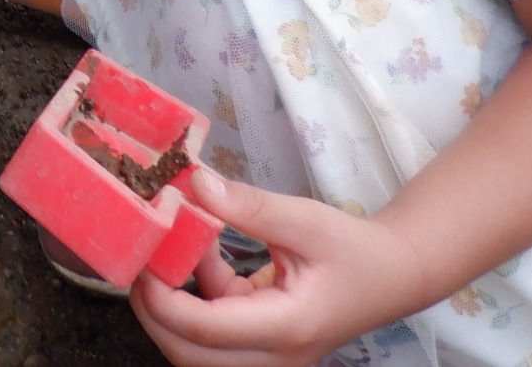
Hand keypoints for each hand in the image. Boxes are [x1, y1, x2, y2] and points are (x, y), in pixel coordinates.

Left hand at [130, 169, 425, 366]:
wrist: (392, 275)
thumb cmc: (354, 249)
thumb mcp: (304, 219)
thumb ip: (249, 206)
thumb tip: (195, 182)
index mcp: (285, 327)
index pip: (203, 329)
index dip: (160, 296)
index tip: (142, 254)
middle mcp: (274, 356)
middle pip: (188, 353)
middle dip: (153, 309)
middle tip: (139, 257)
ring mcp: (267, 357)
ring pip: (195, 350)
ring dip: (172, 303)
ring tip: (168, 247)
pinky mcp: (260, 345)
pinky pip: (212, 332)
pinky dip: (196, 295)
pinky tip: (204, 251)